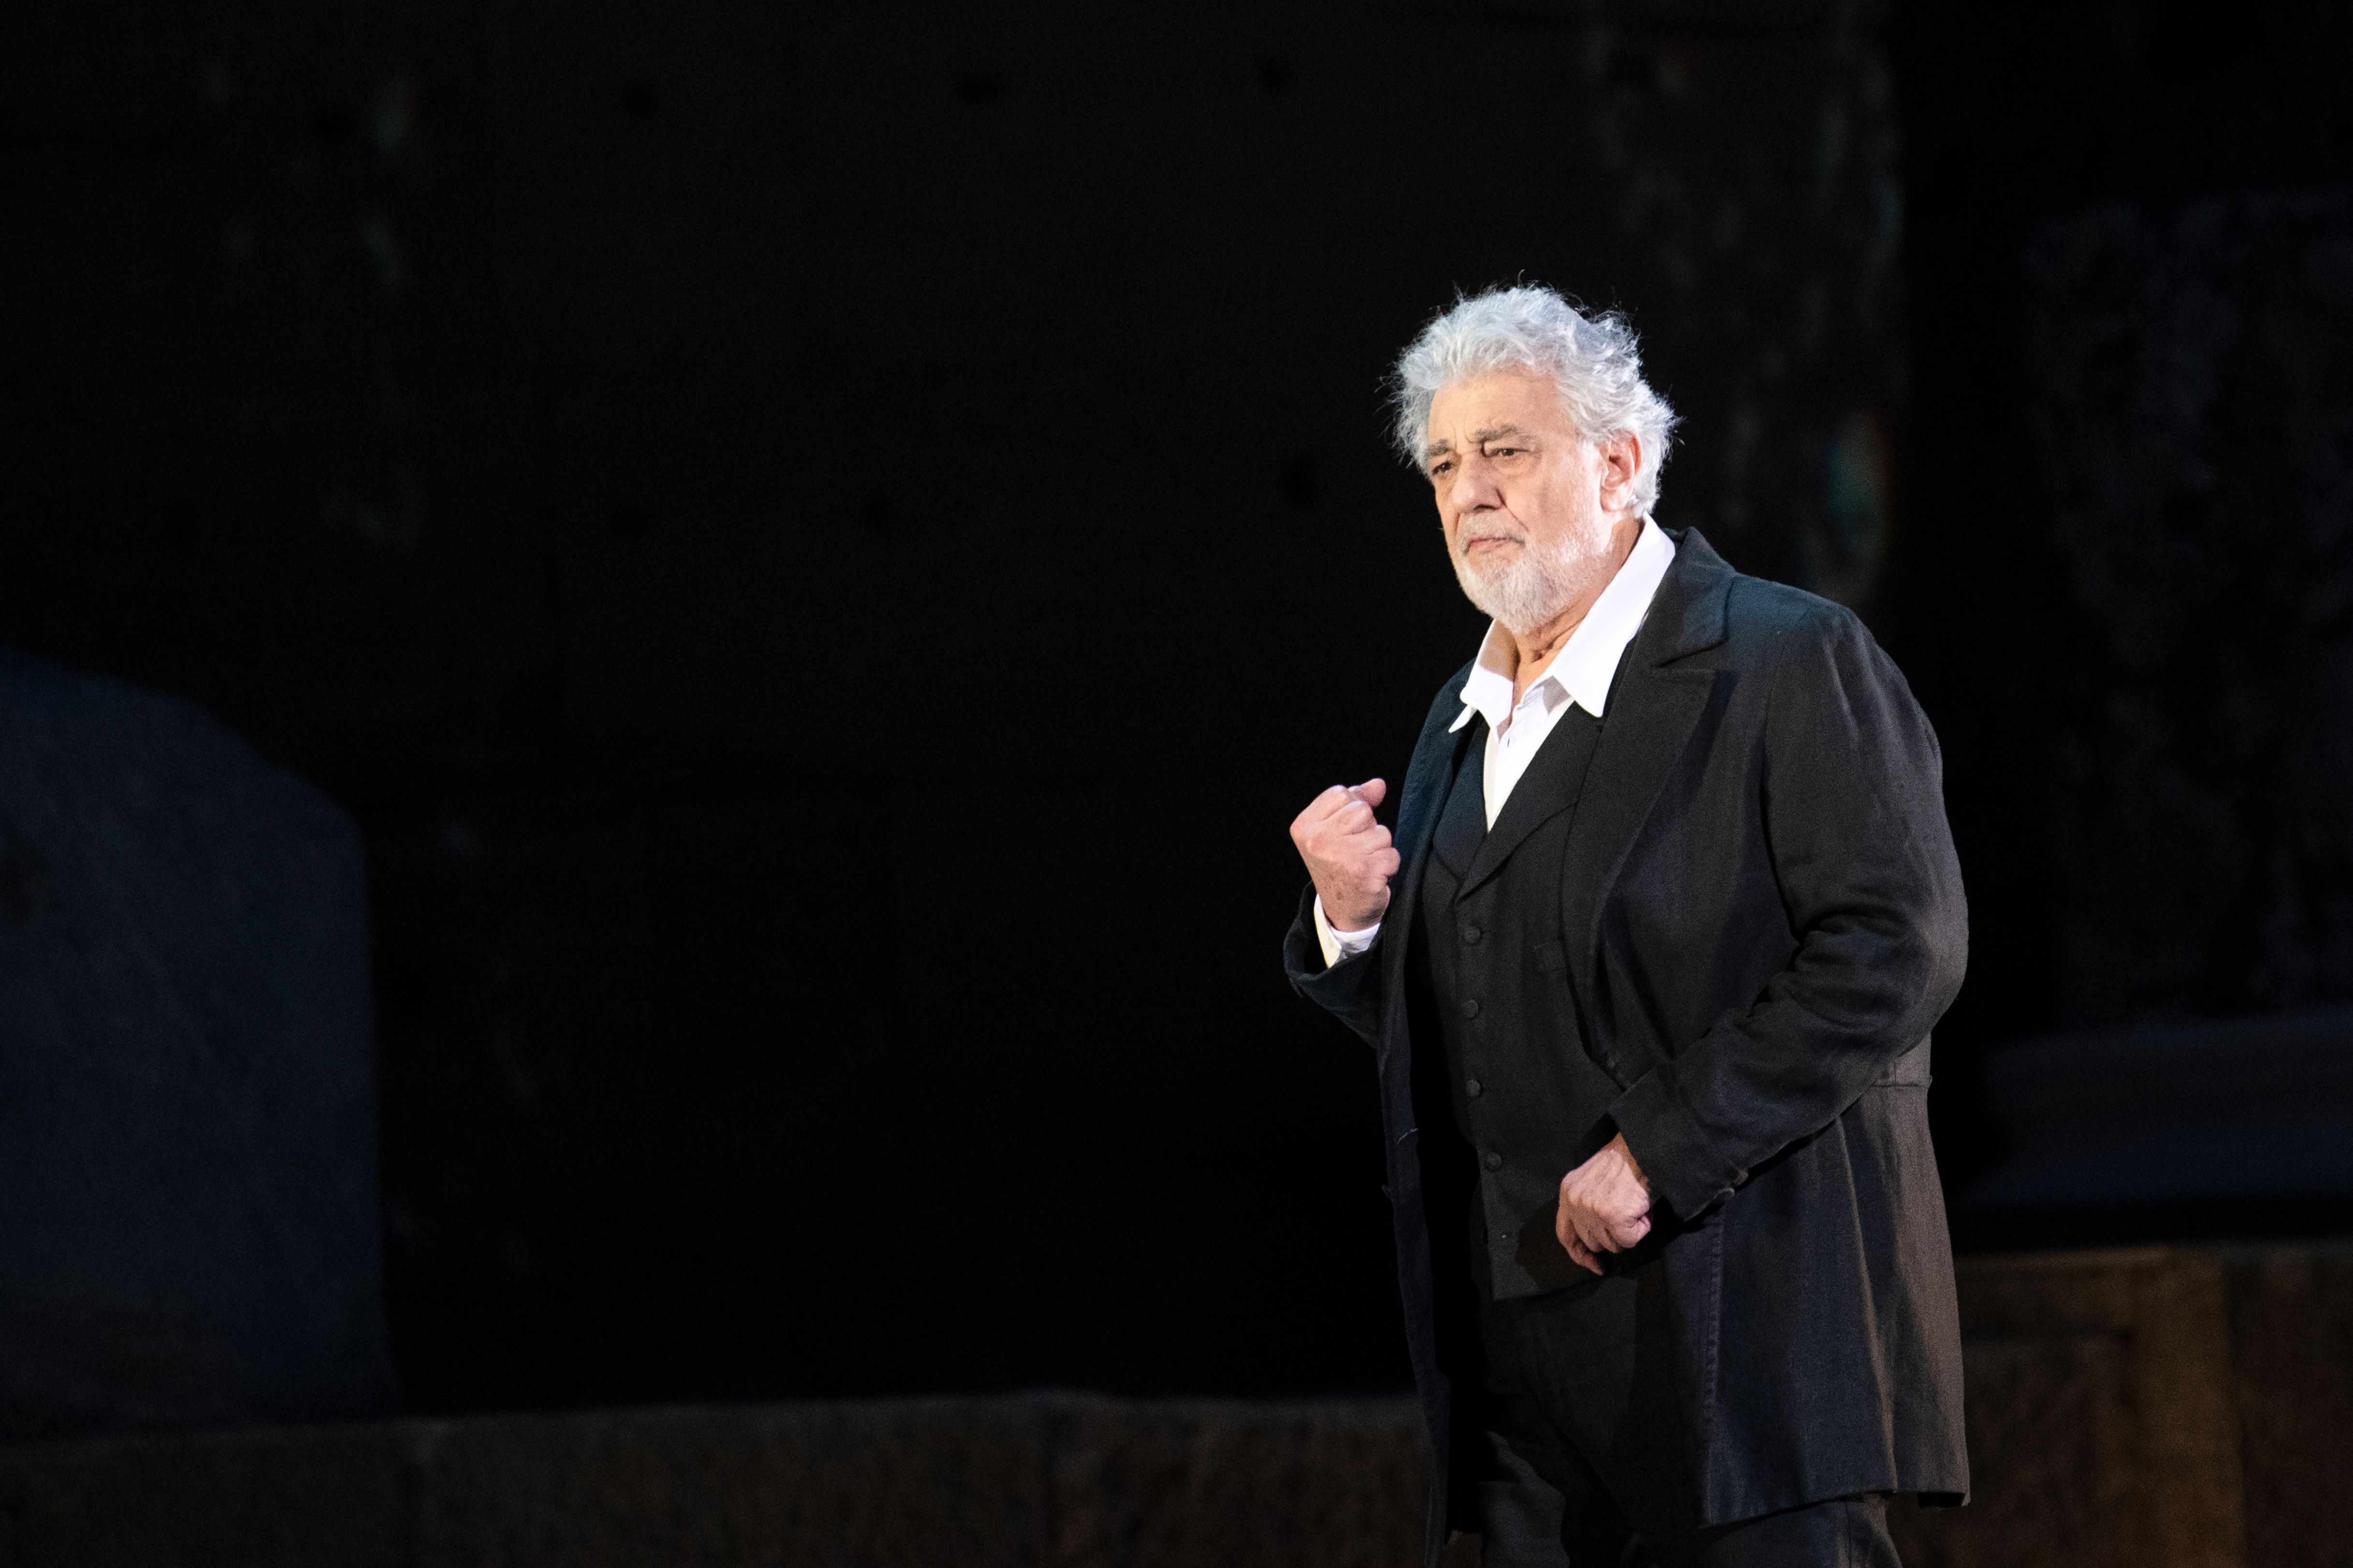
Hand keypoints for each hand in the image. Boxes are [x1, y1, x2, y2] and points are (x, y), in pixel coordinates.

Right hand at [1289, 778, 1399, 932]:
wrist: (1342, 911)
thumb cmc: (1340, 864)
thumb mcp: (1335, 830)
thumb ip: (1355, 801)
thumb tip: (1378, 785)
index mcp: (1305, 826)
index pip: (1341, 792)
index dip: (1351, 808)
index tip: (1345, 832)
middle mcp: (1318, 840)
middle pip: (1362, 810)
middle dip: (1367, 828)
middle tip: (1355, 850)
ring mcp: (1340, 857)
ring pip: (1381, 832)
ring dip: (1380, 848)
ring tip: (1364, 863)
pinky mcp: (1364, 872)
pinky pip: (1392, 853)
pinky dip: (1388, 865)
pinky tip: (1373, 875)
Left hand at [1555, 1133, 1651, 1274]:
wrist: (1643, 1149)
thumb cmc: (1625, 1164)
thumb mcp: (1592, 1181)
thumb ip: (1586, 1206)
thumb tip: (1596, 1240)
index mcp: (1568, 1192)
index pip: (1565, 1234)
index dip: (1579, 1254)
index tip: (1594, 1263)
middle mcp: (1576, 1202)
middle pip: (1592, 1242)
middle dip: (1612, 1236)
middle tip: (1626, 1217)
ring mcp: (1593, 1210)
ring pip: (1612, 1244)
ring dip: (1628, 1231)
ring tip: (1635, 1207)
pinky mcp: (1613, 1217)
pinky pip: (1629, 1240)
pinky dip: (1641, 1229)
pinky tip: (1643, 1210)